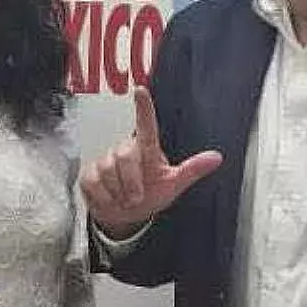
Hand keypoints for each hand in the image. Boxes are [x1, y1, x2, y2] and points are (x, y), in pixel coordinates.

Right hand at [80, 86, 221, 235]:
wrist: (128, 216)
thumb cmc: (152, 194)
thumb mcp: (174, 185)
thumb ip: (193, 170)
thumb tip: (217, 157)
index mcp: (147, 149)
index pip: (146, 124)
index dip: (143, 107)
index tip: (139, 90)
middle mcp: (125, 150)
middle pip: (125, 157)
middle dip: (132, 183)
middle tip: (137, 197)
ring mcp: (105, 160)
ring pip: (108, 172)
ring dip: (119, 192)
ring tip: (124, 198)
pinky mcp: (89, 174)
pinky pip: (94, 183)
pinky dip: (104, 198)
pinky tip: (110, 199)